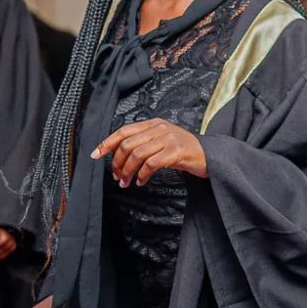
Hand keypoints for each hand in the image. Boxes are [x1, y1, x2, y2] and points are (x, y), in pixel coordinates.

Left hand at [92, 120, 206, 185]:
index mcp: (153, 124)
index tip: (95, 154)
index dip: (107, 143)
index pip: (124, 131)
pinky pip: (152, 164)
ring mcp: (168, 139)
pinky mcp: (176, 152)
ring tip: (126, 183)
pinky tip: (141, 181)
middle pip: (128, 144)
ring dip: (127, 171)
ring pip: (137, 155)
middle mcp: (159, 128)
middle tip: (116, 177)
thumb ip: (145, 142)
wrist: (211, 155)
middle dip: (117, 163)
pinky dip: (143, 175)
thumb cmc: (184, 151)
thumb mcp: (163, 140)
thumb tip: (120, 154)